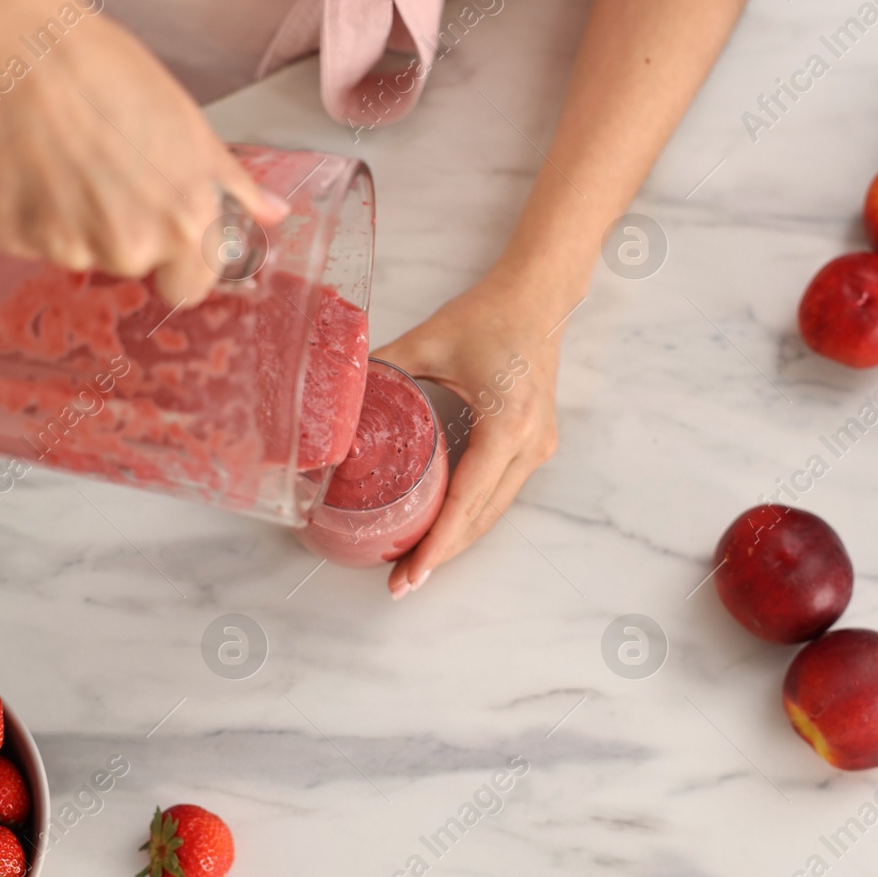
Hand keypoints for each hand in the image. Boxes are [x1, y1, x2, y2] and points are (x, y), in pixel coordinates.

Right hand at [0, 12, 287, 305]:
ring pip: (79, 252)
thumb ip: (232, 183)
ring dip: (73, 220)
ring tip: (63, 158)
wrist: (17, 45)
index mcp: (184, 225)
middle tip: (105, 170)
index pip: (188, 288)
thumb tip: (273, 214)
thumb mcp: (189, 124)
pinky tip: (29, 163)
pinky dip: (28, 212)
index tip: (162, 226)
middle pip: (132, 265)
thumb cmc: (107, 73)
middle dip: (123, 230)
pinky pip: (30, 240)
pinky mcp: (12, 238)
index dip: (178, 259)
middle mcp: (129, 248)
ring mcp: (67, 247)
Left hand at [372, 271, 566, 598]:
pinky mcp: (536, 444)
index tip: (407, 576)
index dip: (435, 546)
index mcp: (507, 426)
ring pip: (493, 511)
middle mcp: (530, 447)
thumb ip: (381, 371)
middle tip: (399, 582)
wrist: (540, 295)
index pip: (466, 503)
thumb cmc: (489, 314)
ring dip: (456, 539)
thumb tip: (337, 402)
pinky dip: (471, 515)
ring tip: (415, 564)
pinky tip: (441, 528)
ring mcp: (539, 449)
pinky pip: (500, 492)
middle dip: (441, 555)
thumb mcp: (427, 342)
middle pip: (481, 520)